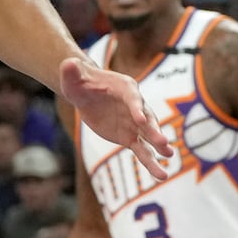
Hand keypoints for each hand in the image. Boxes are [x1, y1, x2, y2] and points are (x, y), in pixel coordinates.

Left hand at [60, 57, 173, 178]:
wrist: (85, 94)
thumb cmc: (80, 82)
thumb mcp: (72, 76)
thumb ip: (71, 70)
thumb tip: (68, 63)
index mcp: (125, 88)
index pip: (133, 98)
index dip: (136, 107)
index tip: (140, 118)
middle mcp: (135, 106)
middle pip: (147, 119)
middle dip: (154, 130)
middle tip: (163, 143)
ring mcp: (135, 123)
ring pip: (148, 137)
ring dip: (158, 148)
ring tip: (169, 158)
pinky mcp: (130, 136)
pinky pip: (142, 150)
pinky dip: (150, 162)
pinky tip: (161, 175)